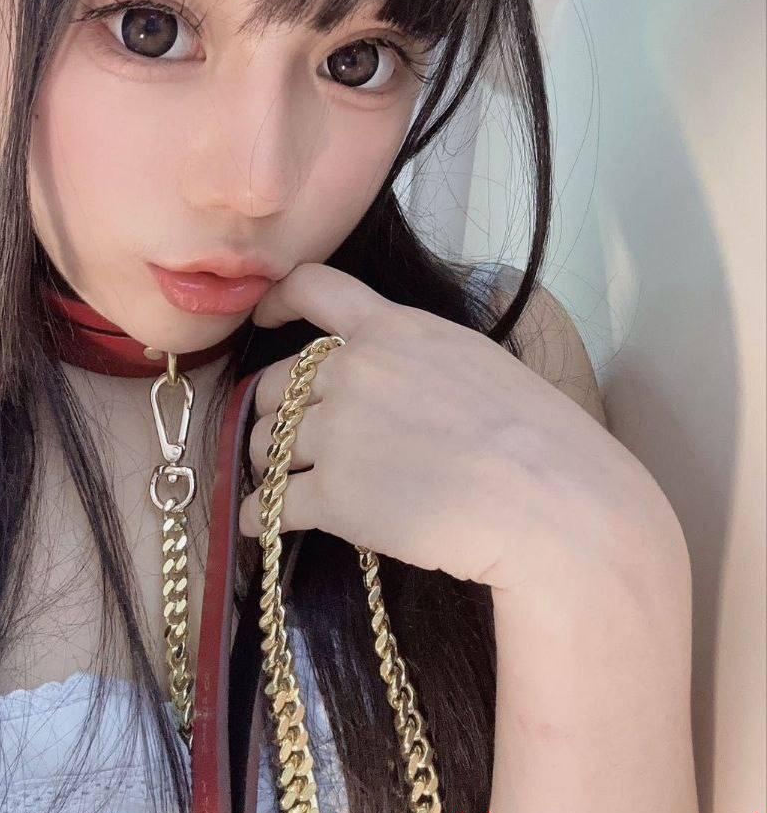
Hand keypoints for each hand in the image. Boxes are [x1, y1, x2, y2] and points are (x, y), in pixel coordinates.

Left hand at [238, 263, 668, 596]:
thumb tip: (396, 383)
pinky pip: (270, 503)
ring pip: (266, 443)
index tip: (263, 318)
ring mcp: (339, 430)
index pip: (315, 288)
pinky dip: (259, 515)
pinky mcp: (333, 495)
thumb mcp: (477, 364)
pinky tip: (262, 525)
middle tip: (286, 441)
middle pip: (275, 382)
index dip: (277, 301)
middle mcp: (356, 369)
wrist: (553, 505)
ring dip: (268, 464)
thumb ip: (419, 359)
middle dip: (274, 412)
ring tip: (280, 485)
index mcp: (396, 329)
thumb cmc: (540, 440)